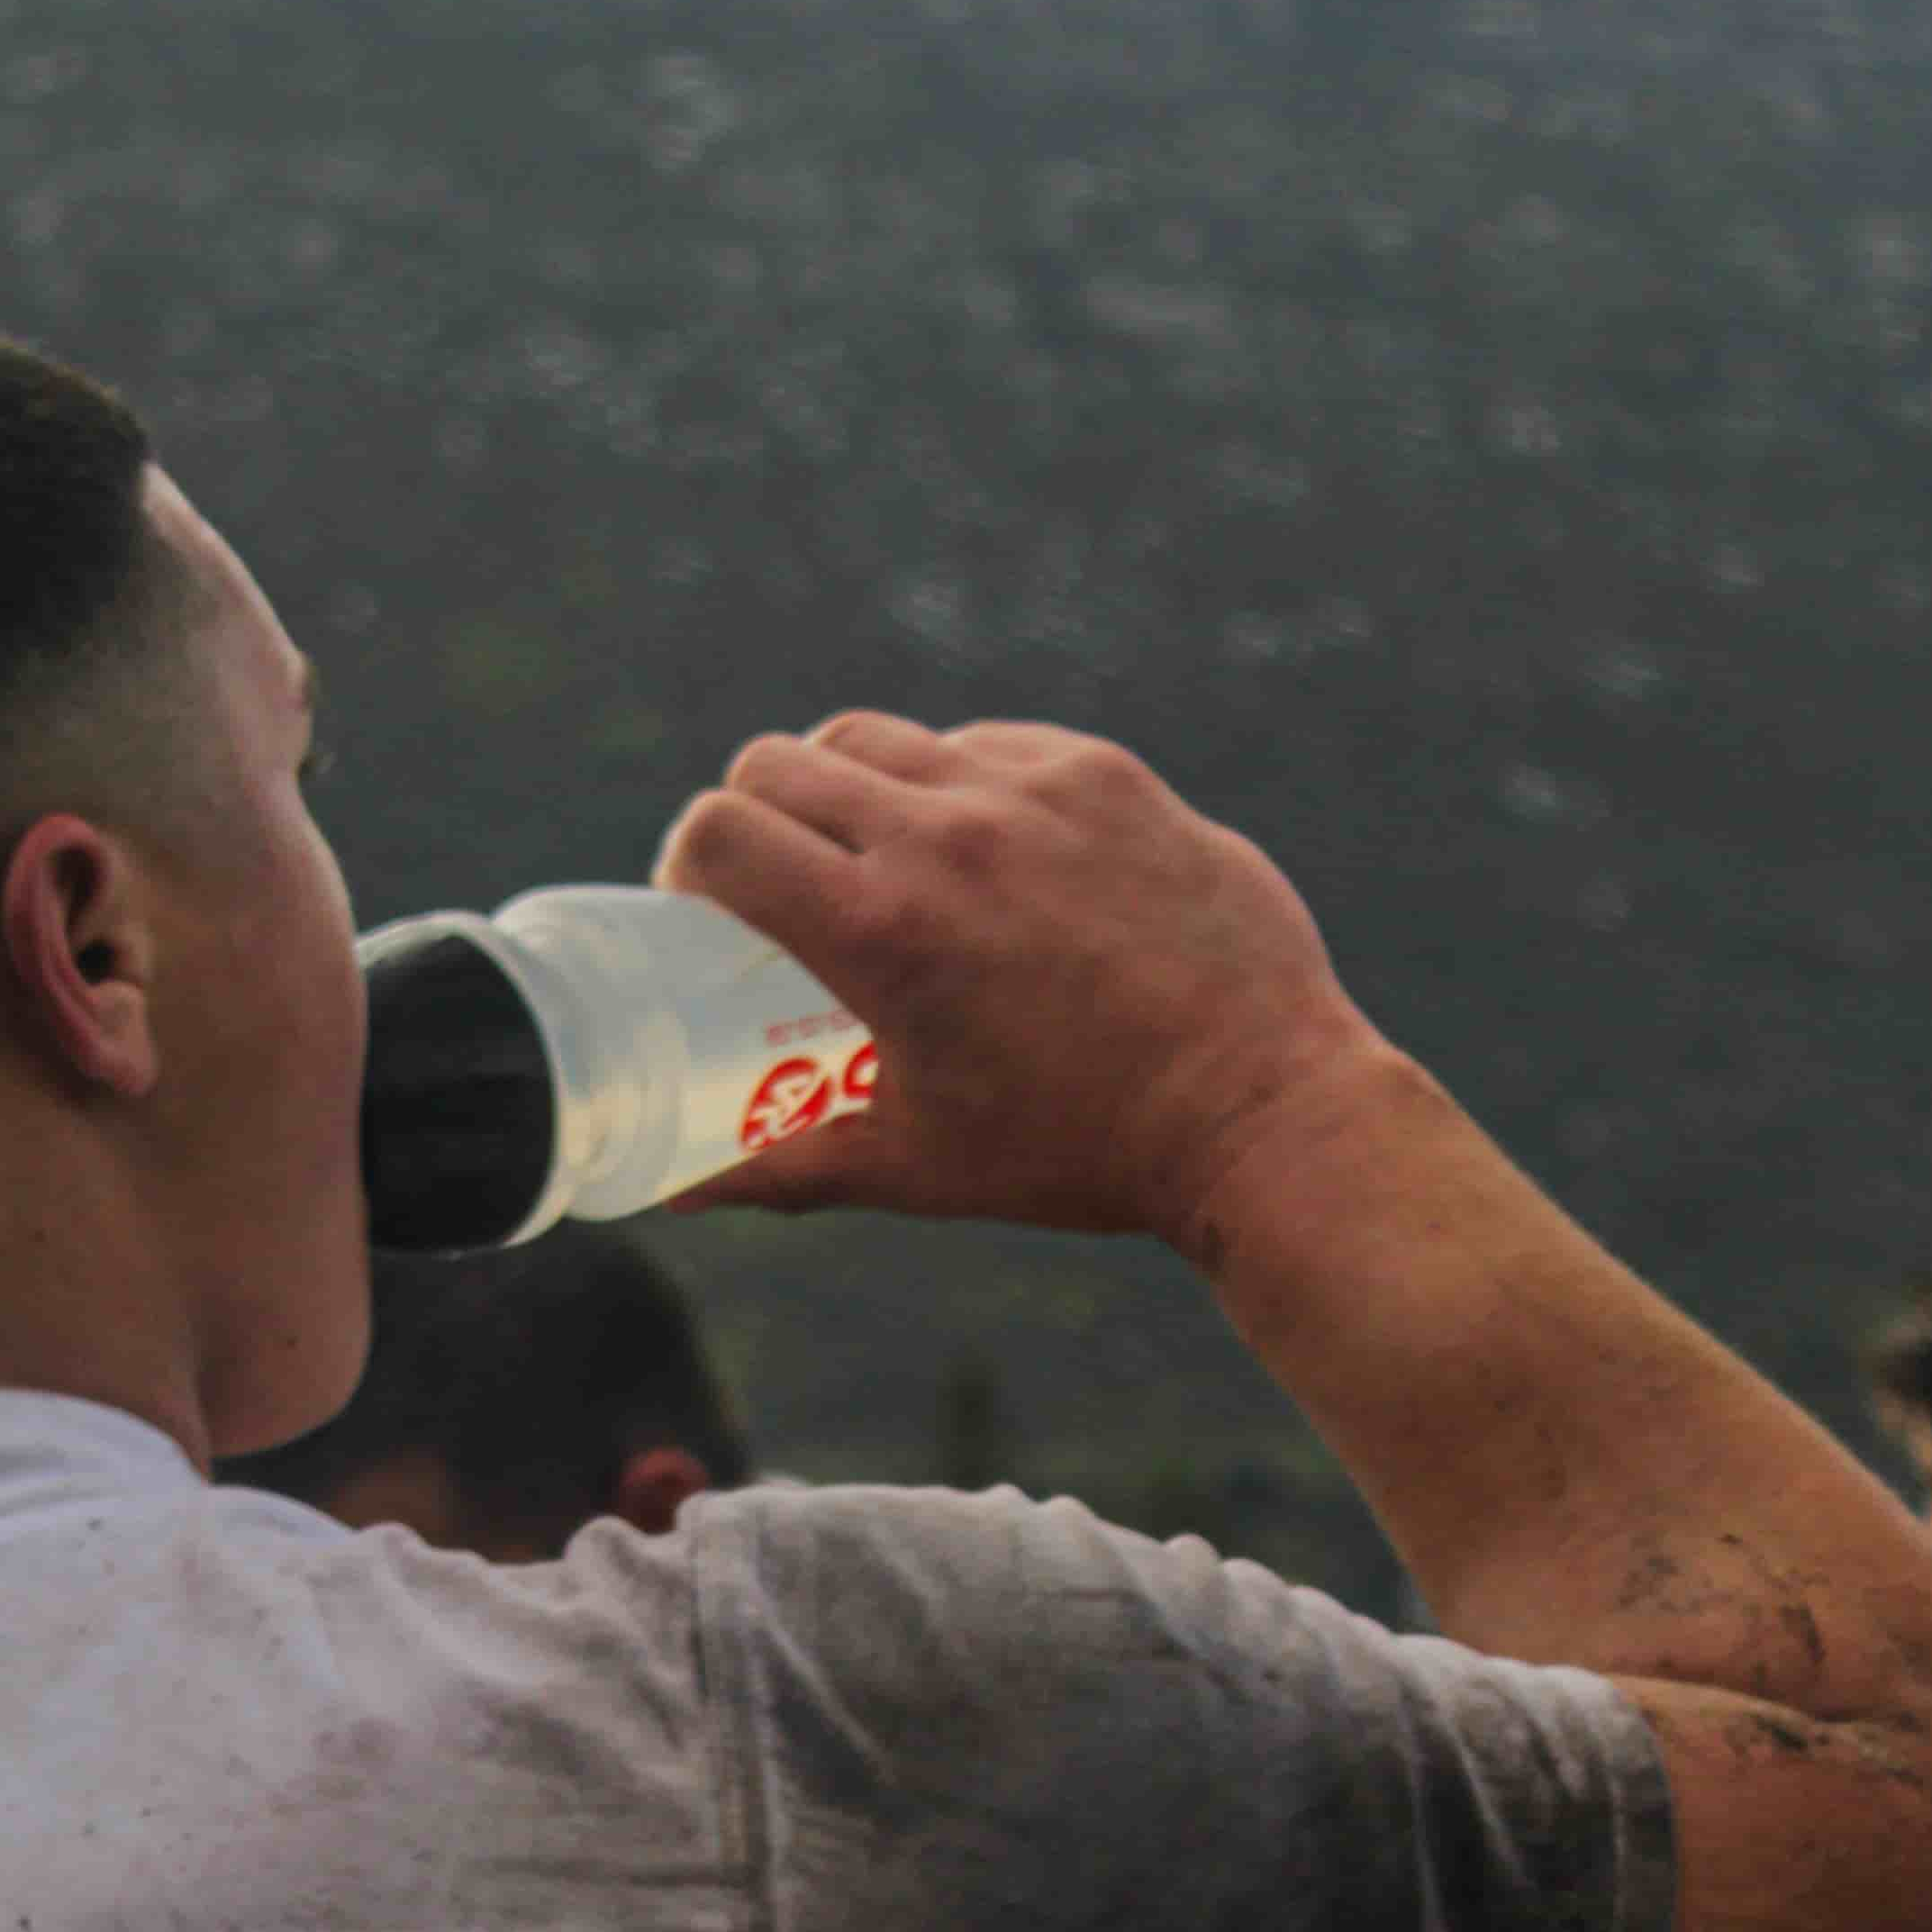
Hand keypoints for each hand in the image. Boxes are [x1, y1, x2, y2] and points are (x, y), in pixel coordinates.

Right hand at [652, 712, 1381, 1245]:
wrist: (1259, 1110)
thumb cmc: (1081, 1152)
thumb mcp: (915, 1168)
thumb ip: (777, 1167)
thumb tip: (672, 1192)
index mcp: (882, 931)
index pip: (721, 832)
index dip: (688, 864)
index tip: (706, 906)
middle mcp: (947, 836)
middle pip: (779, 764)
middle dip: (756, 819)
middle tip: (782, 882)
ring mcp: (1030, 791)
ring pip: (879, 739)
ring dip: (850, 789)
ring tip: (880, 859)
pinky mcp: (1102, 774)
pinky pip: (986, 744)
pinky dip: (959, 785)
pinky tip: (988, 854)